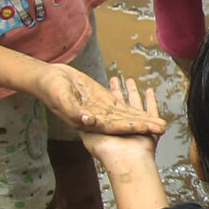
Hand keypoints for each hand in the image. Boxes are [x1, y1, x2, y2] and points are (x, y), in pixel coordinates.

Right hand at [37, 64, 166, 136]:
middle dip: (143, 126)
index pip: (114, 126)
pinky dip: (134, 103)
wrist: (45, 79)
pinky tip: (148, 103)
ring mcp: (100, 110)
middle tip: (163, 128)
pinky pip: (121, 103)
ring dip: (143, 118)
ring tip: (161, 121)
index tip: (148, 129)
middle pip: (124, 124)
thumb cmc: (50, 89)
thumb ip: (74, 110)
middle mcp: (97, 119)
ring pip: (125, 114)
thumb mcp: (60, 99)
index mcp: (88, 121)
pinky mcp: (102, 100)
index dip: (131, 128)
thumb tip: (90, 120)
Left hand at [76, 75, 165, 164]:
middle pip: (118, 104)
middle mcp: (120, 126)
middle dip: (118, 91)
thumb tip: (80, 115)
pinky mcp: (146, 128)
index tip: (103, 86)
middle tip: (116, 79)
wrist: (127, 161)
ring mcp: (135, 127)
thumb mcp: (89, 136)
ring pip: (133, 105)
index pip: (105, 107)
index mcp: (108, 127)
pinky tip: (150, 91)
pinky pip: (149, 111)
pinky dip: (151, 101)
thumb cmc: (107, 152)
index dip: (103, 97)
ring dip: (132, 93)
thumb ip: (85, 124)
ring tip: (131, 81)